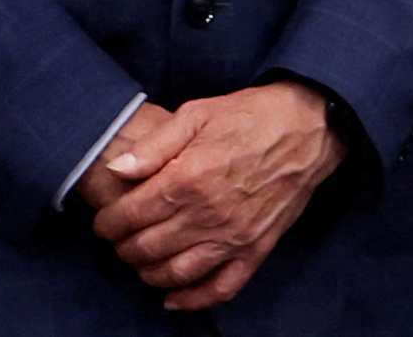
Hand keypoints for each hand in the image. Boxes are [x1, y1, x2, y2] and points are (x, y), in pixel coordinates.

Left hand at [89, 81, 345, 312]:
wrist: (309, 127)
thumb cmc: (252, 115)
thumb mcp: (198, 112)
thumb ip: (155, 145)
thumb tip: (117, 169)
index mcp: (190, 178)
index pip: (131, 215)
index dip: (108, 223)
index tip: (104, 221)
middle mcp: (209, 214)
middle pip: (147, 247)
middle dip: (123, 247)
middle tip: (118, 239)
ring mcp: (234, 236)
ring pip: (176, 273)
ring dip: (148, 273)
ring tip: (140, 261)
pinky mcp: (256, 249)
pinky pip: (220, 288)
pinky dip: (193, 299)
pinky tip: (173, 298)